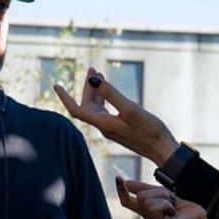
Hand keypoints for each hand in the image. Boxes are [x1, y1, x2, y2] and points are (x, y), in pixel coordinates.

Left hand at [54, 67, 177, 164]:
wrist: (163, 150)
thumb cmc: (149, 131)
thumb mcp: (130, 109)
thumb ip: (112, 94)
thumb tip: (93, 80)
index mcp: (103, 123)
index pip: (76, 110)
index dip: (65, 98)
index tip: (56, 85)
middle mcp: (104, 127)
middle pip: (87, 105)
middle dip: (87, 87)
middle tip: (92, 68)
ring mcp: (112, 128)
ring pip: (96, 107)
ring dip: (96, 91)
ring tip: (99, 74)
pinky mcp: (120, 128)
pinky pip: (106, 111)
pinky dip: (105, 98)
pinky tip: (110, 90)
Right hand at [117, 177, 208, 218]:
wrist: (202, 214)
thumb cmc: (184, 204)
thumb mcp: (161, 193)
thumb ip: (143, 188)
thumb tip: (126, 183)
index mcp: (145, 210)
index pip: (128, 200)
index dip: (122, 189)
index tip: (118, 178)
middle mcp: (147, 218)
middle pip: (140, 196)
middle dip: (157, 192)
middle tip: (171, 199)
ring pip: (146, 200)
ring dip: (164, 198)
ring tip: (173, 206)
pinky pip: (155, 208)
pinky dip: (167, 206)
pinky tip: (174, 213)